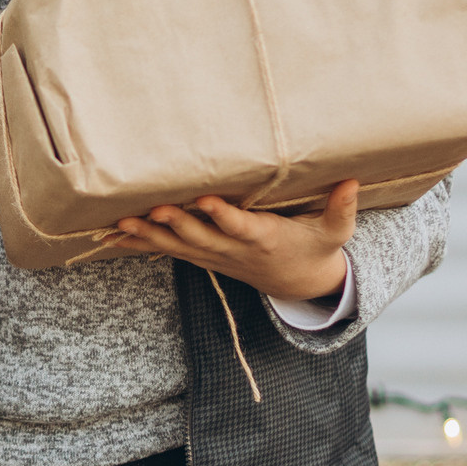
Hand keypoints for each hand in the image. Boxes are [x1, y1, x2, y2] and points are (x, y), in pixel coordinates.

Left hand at [106, 180, 358, 300]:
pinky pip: (167, 250)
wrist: (299, 284)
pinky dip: (141, 243)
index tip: (207, 201)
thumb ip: (342, 208)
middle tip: (154, 209)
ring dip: (149, 236)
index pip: (241, 227)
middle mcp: (233, 249)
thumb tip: (353, 181)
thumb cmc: (316, 249)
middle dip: (176, 224)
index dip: (224, 216)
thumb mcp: (336, 234)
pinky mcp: (202, 256)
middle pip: (201, 237)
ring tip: (121, 223)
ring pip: (177, 246)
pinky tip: (114, 233)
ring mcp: (214, 255)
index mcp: (264, 238)